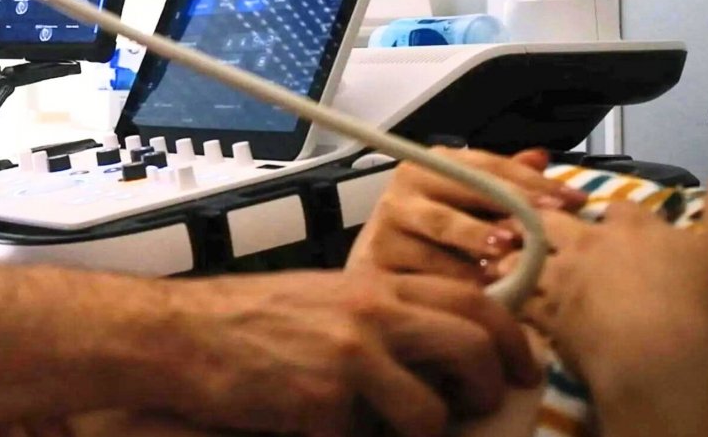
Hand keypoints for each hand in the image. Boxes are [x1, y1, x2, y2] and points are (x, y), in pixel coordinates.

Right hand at [159, 269, 540, 436]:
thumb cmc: (253, 318)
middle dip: (489, 388)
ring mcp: (349, 360)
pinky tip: (326, 427)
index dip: (512, 338)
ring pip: (431, 413)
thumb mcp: (329, 299)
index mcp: (376, 285)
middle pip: (471, 347)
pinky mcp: (322, 405)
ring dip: (423, 433)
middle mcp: (372, 314)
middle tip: (481, 406)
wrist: (185, 334)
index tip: (522, 367)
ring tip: (393, 429)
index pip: (474, 299)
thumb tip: (441, 354)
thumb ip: (385, 317)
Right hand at [347, 148, 587, 282]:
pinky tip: (484, 289)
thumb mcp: (462, 203)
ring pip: (443, 227)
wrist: (374, 270)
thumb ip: (499, 181)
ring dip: (481, 244)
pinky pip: (424, 267)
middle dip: (508, 208)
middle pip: (465, 190)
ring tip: (511, 258)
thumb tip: (541, 156)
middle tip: (540, 227)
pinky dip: (456, 279)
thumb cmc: (426, 236)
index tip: (571, 200)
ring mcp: (388, 220)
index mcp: (430, 165)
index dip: (531, 181)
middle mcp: (406, 186)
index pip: (487, 164)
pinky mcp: (377, 256)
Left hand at [505, 167, 707, 385]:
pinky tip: (498, 295)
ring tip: (499, 256)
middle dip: (541, 217)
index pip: (614, 206)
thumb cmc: (694, 297)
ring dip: (512, 254)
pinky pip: (517, 295)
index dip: (611, 212)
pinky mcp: (544, 308)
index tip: (609, 218)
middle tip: (534, 224)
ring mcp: (561, 273)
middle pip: (552, 218)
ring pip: (523, 253)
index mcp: (628, 224)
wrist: (658, 347)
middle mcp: (586, 240)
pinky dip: (506, 293)